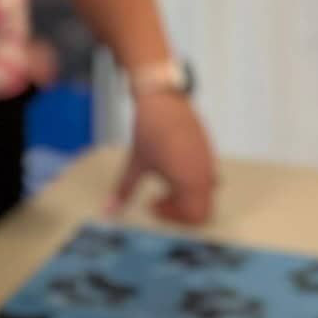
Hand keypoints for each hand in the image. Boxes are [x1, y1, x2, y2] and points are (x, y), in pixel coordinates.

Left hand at [108, 92, 216, 224]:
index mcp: (189, 182)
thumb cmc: (150, 131)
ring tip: (164, 185)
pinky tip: (172, 169)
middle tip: (158, 200)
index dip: (172, 217)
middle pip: (203, 211)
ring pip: (205, 195)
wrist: (163, 99)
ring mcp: (209, 163)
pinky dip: (191, 183)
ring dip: (186, 197)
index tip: (152, 205)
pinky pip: (207, 178)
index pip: (193, 217)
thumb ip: (124, 191)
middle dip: (181, 212)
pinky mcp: (208, 152)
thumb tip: (109, 210)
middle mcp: (204, 175)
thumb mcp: (136, 164)